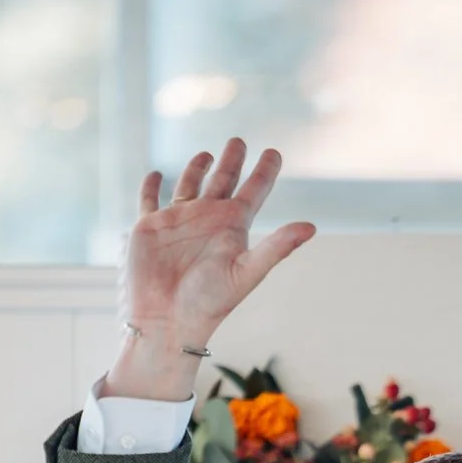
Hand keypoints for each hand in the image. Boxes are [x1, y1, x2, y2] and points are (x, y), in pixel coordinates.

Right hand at [102, 139, 315, 402]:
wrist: (168, 322)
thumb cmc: (209, 303)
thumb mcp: (246, 272)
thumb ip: (277, 247)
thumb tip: (312, 227)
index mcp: (233, 227)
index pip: (254, 190)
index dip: (265, 170)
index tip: (274, 151)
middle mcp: (208, 220)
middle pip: (223, 180)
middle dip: (232, 160)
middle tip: (238, 140)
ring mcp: (178, 221)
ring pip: (189, 185)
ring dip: (196, 168)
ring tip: (206, 154)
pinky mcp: (149, 227)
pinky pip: (149, 200)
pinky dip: (151, 186)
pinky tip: (156, 174)